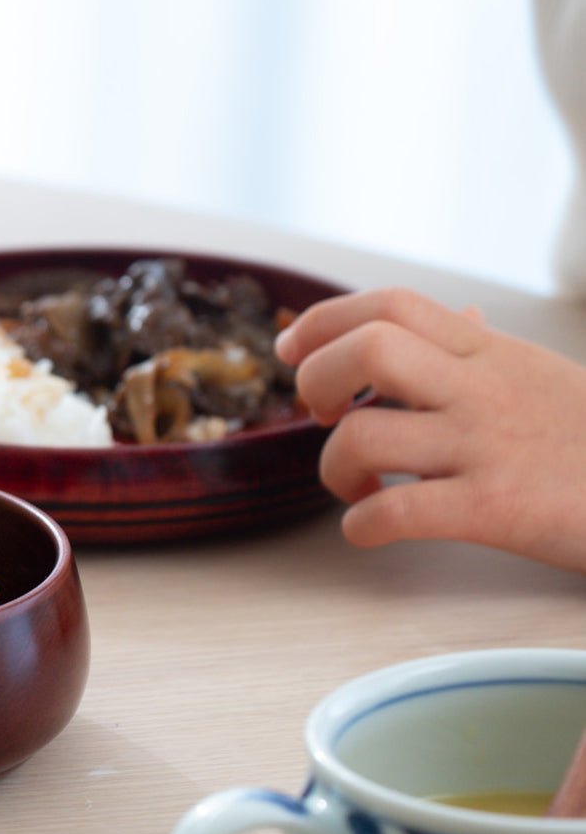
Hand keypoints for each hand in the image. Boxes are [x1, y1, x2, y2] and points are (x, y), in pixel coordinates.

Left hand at [275, 287, 585, 572]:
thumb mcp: (543, 373)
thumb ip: (485, 345)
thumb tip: (453, 311)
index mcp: (488, 352)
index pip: (390, 304)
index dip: (324, 319)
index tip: (290, 348)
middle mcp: (481, 389)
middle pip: (367, 349)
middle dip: (316, 379)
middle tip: (319, 414)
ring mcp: (486, 447)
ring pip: (364, 436)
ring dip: (330, 467)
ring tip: (351, 485)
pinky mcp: (495, 508)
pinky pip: (395, 511)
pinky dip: (360, 525)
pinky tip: (370, 529)